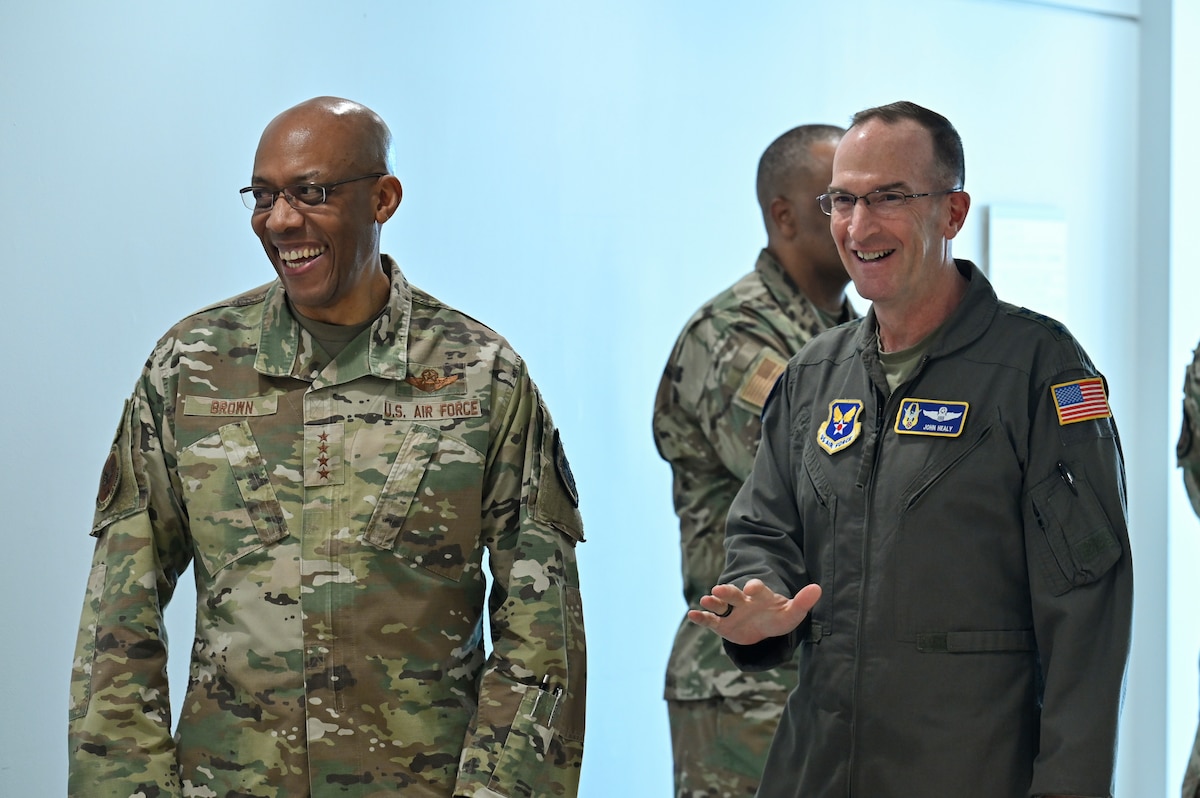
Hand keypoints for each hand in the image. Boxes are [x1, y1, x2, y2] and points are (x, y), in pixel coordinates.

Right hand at [687, 579, 821, 645]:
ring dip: (713, 601)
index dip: (755, 587)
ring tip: (706, 599)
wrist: (765, 626)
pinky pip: (710, 620)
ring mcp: (731, 611)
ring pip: (720, 604)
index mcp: (760, 595)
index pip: (757, 588)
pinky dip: (701, 618)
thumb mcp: (793, 612)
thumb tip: (818, 588)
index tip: (751, 588)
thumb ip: (803, 601)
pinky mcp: (722, 624)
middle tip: (719, 589)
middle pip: (734, 593)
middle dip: (727, 591)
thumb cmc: (779, 617)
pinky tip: (692, 615)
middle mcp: (743, 600)